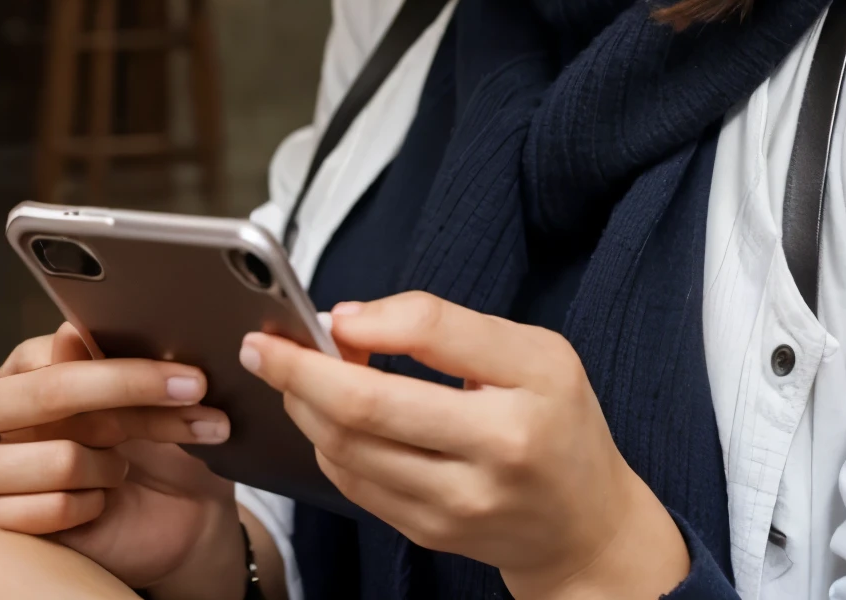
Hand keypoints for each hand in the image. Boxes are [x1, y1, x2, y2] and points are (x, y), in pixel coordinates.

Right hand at [0, 324, 248, 597]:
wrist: (144, 524)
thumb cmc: (127, 447)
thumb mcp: (119, 396)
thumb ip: (94, 363)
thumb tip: (70, 331)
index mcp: (1, 375)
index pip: (57, 355)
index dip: (127, 367)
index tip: (190, 376)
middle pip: (57, 395)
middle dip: (133, 397)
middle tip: (194, 396)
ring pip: (61, 458)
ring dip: (108, 466)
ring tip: (115, 468)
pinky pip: (52, 508)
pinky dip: (90, 504)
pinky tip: (95, 501)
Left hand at [242, 293, 689, 599]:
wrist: (583, 529)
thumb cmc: (558, 422)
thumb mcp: (534, 352)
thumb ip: (447, 327)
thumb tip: (351, 319)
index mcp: (526, 393)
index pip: (433, 336)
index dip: (368, 320)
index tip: (327, 311)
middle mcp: (491, 455)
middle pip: (366, 408)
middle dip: (299, 371)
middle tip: (261, 344)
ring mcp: (454, 506)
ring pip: (346, 449)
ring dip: (304, 407)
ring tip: (291, 372)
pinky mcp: (426, 534)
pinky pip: (353, 482)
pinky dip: (326, 442)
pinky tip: (323, 414)